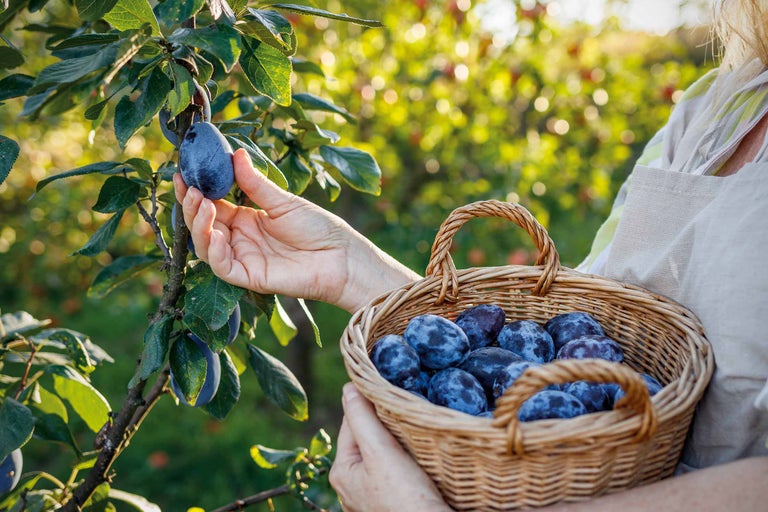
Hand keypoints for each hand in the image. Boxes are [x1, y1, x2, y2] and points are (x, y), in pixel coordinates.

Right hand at [174, 149, 419, 311]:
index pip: (212, 204)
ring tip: (202, 204)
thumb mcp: (284, 201)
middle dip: (192, 206)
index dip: (196, 190)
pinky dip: (213, 251)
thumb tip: (236, 154)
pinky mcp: (249, 277)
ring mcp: (243, 258)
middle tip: (190, 187)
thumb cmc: (319, 228)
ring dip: (199, 225)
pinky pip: (222, 266)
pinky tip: (214, 233)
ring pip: (206, 245)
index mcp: (246, 219)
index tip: (183, 173)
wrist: (342, 257)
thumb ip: (256, 184)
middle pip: (204, 224)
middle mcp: (240, 239)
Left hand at [329, 383, 450, 511]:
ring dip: (398, 441)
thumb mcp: (380, 452)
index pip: (351, 422)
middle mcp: (353, 485)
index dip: (369, 403)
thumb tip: (349, 386)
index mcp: (342, 471)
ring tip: (414, 430)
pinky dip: (406, 459)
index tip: (389, 389)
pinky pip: (396, 470)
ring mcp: (373, 495)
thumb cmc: (406, 498)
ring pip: (383, 454)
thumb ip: (362, 418)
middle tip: (407, 409)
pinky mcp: (392, 501)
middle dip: (385, 423)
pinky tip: (419, 454)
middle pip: (368, 438)